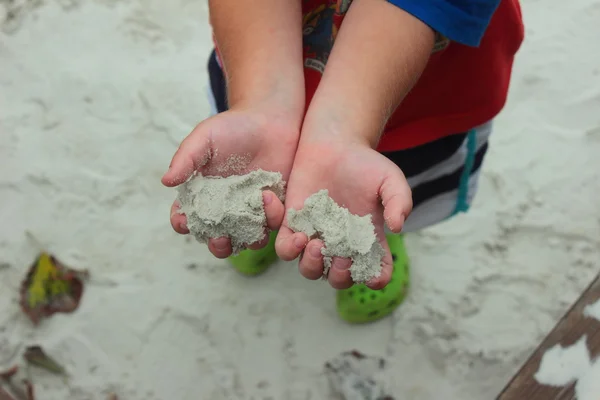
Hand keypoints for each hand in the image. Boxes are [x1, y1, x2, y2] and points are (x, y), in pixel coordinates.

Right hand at [162, 106, 299, 257]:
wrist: (270, 119)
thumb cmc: (233, 127)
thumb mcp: (205, 138)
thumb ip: (186, 159)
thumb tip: (166, 181)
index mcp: (202, 196)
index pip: (185, 218)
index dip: (182, 223)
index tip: (184, 221)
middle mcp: (225, 210)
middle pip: (216, 240)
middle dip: (217, 245)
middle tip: (220, 239)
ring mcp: (251, 212)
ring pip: (246, 239)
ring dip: (247, 238)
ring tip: (252, 216)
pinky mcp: (274, 208)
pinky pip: (272, 224)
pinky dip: (271, 218)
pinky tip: (269, 197)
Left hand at [275, 137, 411, 289]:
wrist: (334, 144)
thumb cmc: (365, 163)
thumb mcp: (390, 180)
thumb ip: (399, 201)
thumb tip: (397, 227)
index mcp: (367, 241)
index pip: (375, 271)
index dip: (375, 278)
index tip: (373, 275)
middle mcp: (340, 245)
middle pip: (338, 278)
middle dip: (340, 275)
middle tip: (341, 257)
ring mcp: (315, 236)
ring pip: (309, 270)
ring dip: (312, 265)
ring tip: (316, 244)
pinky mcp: (292, 225)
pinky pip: (285, 249)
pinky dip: (289, 249)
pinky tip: (299, 234)